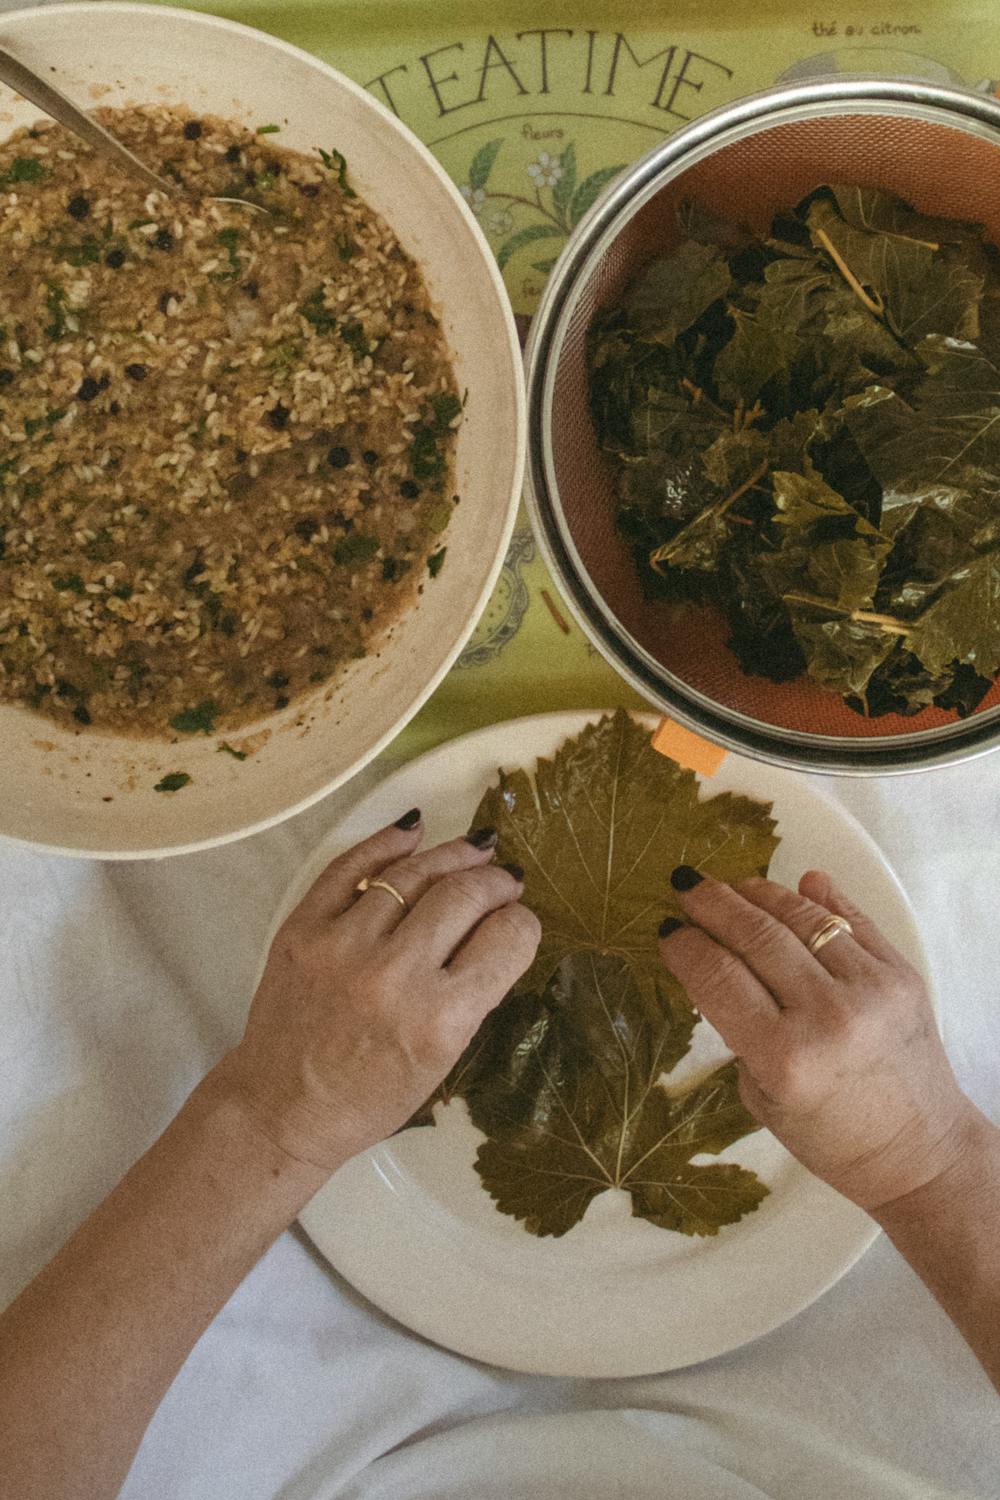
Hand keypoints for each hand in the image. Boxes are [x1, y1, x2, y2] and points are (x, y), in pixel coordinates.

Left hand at [215, 813, 540, 1172]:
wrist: (283, 1108)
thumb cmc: (370, 1096)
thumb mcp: (443, 1060)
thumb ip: (472, 992)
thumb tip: (496, 923)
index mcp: (441, 1019)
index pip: (508, 938)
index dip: (523, 921)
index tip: (518, 919)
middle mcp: (394, 976)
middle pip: (465, 894)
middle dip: (495, 881)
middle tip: (503, 881)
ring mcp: (344, 946)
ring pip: (414, 872)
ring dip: (454, 854)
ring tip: (474, 851)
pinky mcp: (303, 929)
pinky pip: (352, 867)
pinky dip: (387, 842)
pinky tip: (414, 830)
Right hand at [658, 868, 974, 1210]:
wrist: (918, 1151)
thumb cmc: (830, 1138)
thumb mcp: (762, 1096)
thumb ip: (739, 1028)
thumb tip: (719, 958)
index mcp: (784, 1058)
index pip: (719, 977)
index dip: (686, 946)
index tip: (668, 931)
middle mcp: (828, 1015)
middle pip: (756, 935)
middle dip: (713, 904)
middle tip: (686, 888)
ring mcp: (871, 988)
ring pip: (803, 917)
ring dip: (759, 893)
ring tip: (730, 885)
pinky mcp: (903, 974)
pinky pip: (853, 921)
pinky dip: (819, 899)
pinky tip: (794, 883)